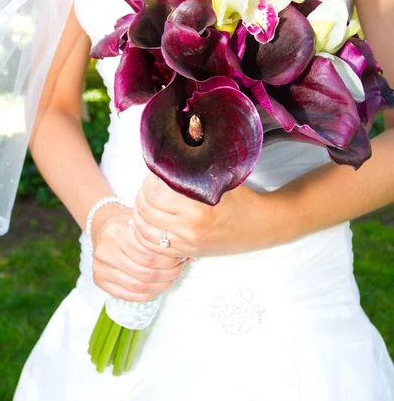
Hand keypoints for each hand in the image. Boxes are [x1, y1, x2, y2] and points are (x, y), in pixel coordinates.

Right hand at [90, 203, 188, 301]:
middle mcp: (106, 250)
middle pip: (146, 272)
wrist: (102, 225)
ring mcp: (100, 266)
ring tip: (171, 278)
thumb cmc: (128, 223)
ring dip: (160, 286)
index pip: (150, 255)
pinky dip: (146, 294)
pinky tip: (156, 288)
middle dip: (169, 274)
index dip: (170, 260)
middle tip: (180, 269)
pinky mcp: (98, 279)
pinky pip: (128, 294)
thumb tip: (191, 255)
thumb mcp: (144, 221)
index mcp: (117, 232)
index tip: (182, 258)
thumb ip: (162, 236)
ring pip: (139, 285)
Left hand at [131, 173, 285, 257]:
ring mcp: (187, 243)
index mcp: (199, 206)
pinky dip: (144, 232)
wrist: (259, 225)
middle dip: (143, 194)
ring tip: (148, 202)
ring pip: (143, 228)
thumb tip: (170, 148)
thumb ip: (195, 164)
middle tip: (151, 185)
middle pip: (145, 208)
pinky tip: (149, 221)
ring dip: (141, 213)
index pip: (153, 190)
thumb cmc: (241, 197)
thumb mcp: (221, 175)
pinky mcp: (186, 253)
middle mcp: (190, 227)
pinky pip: (151, 246)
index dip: (150, 178)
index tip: (158, 172)